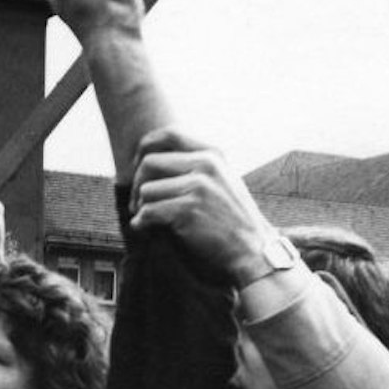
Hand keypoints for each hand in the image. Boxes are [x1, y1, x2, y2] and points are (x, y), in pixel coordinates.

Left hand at [128, 128, 276, 285]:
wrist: (252, 253)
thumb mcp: (220, 183)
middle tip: (137, 205)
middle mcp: (206, 165)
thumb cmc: (230, 223)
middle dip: (136, 186)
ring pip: (146, 190)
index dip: (144, 148)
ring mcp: (199, 187)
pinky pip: (148, 212)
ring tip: (146, 220)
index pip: (169, 134)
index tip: (138, 167)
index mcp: (213, 155)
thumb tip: (147, 160)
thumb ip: (193, 167)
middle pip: (148, 163)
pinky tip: (145, 230)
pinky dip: (141, 224)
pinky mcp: (189, 210)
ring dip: (139, 208)